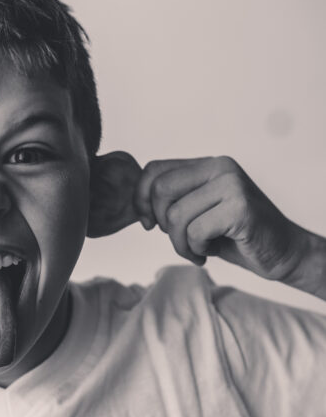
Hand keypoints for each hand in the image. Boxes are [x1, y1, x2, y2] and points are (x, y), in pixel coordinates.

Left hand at [91, 152, 308, 283]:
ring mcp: (232, 186)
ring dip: (180, 244)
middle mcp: (220, 168)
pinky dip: (197, 249)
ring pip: (175, 216)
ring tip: (197, 250)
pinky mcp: (240, 209)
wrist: (280, 252)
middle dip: (161, 225)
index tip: (147, 224)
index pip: (154, 170)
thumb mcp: (199, 211)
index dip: (141, 199)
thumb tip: (135, 200)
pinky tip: (211, 252)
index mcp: (208, 164)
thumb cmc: (235, 235)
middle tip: (180, 241)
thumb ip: (175, 199)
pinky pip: (196, 232)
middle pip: (161, 192)